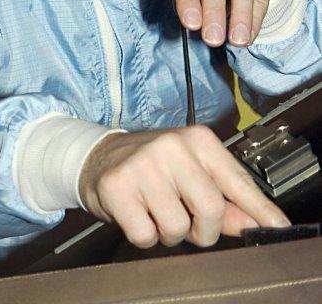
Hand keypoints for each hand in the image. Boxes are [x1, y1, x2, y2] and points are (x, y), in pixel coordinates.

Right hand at [79, 126, 289, 248]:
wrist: (99, 156)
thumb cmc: (152, 166)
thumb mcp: (191, 173)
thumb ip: (224, 199)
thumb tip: (256, 222)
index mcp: (197, 140)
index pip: (236, 180)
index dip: (258, 209)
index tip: (276, 226)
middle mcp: (172, 147)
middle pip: (210, 211)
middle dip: (202, 230)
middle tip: (186, 219)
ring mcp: (143, 165)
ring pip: (177, 229)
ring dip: (169, 233)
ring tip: (155, 210)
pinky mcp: (118, 186)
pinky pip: (146, 236)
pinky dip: (144, 235)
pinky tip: (136, 212)